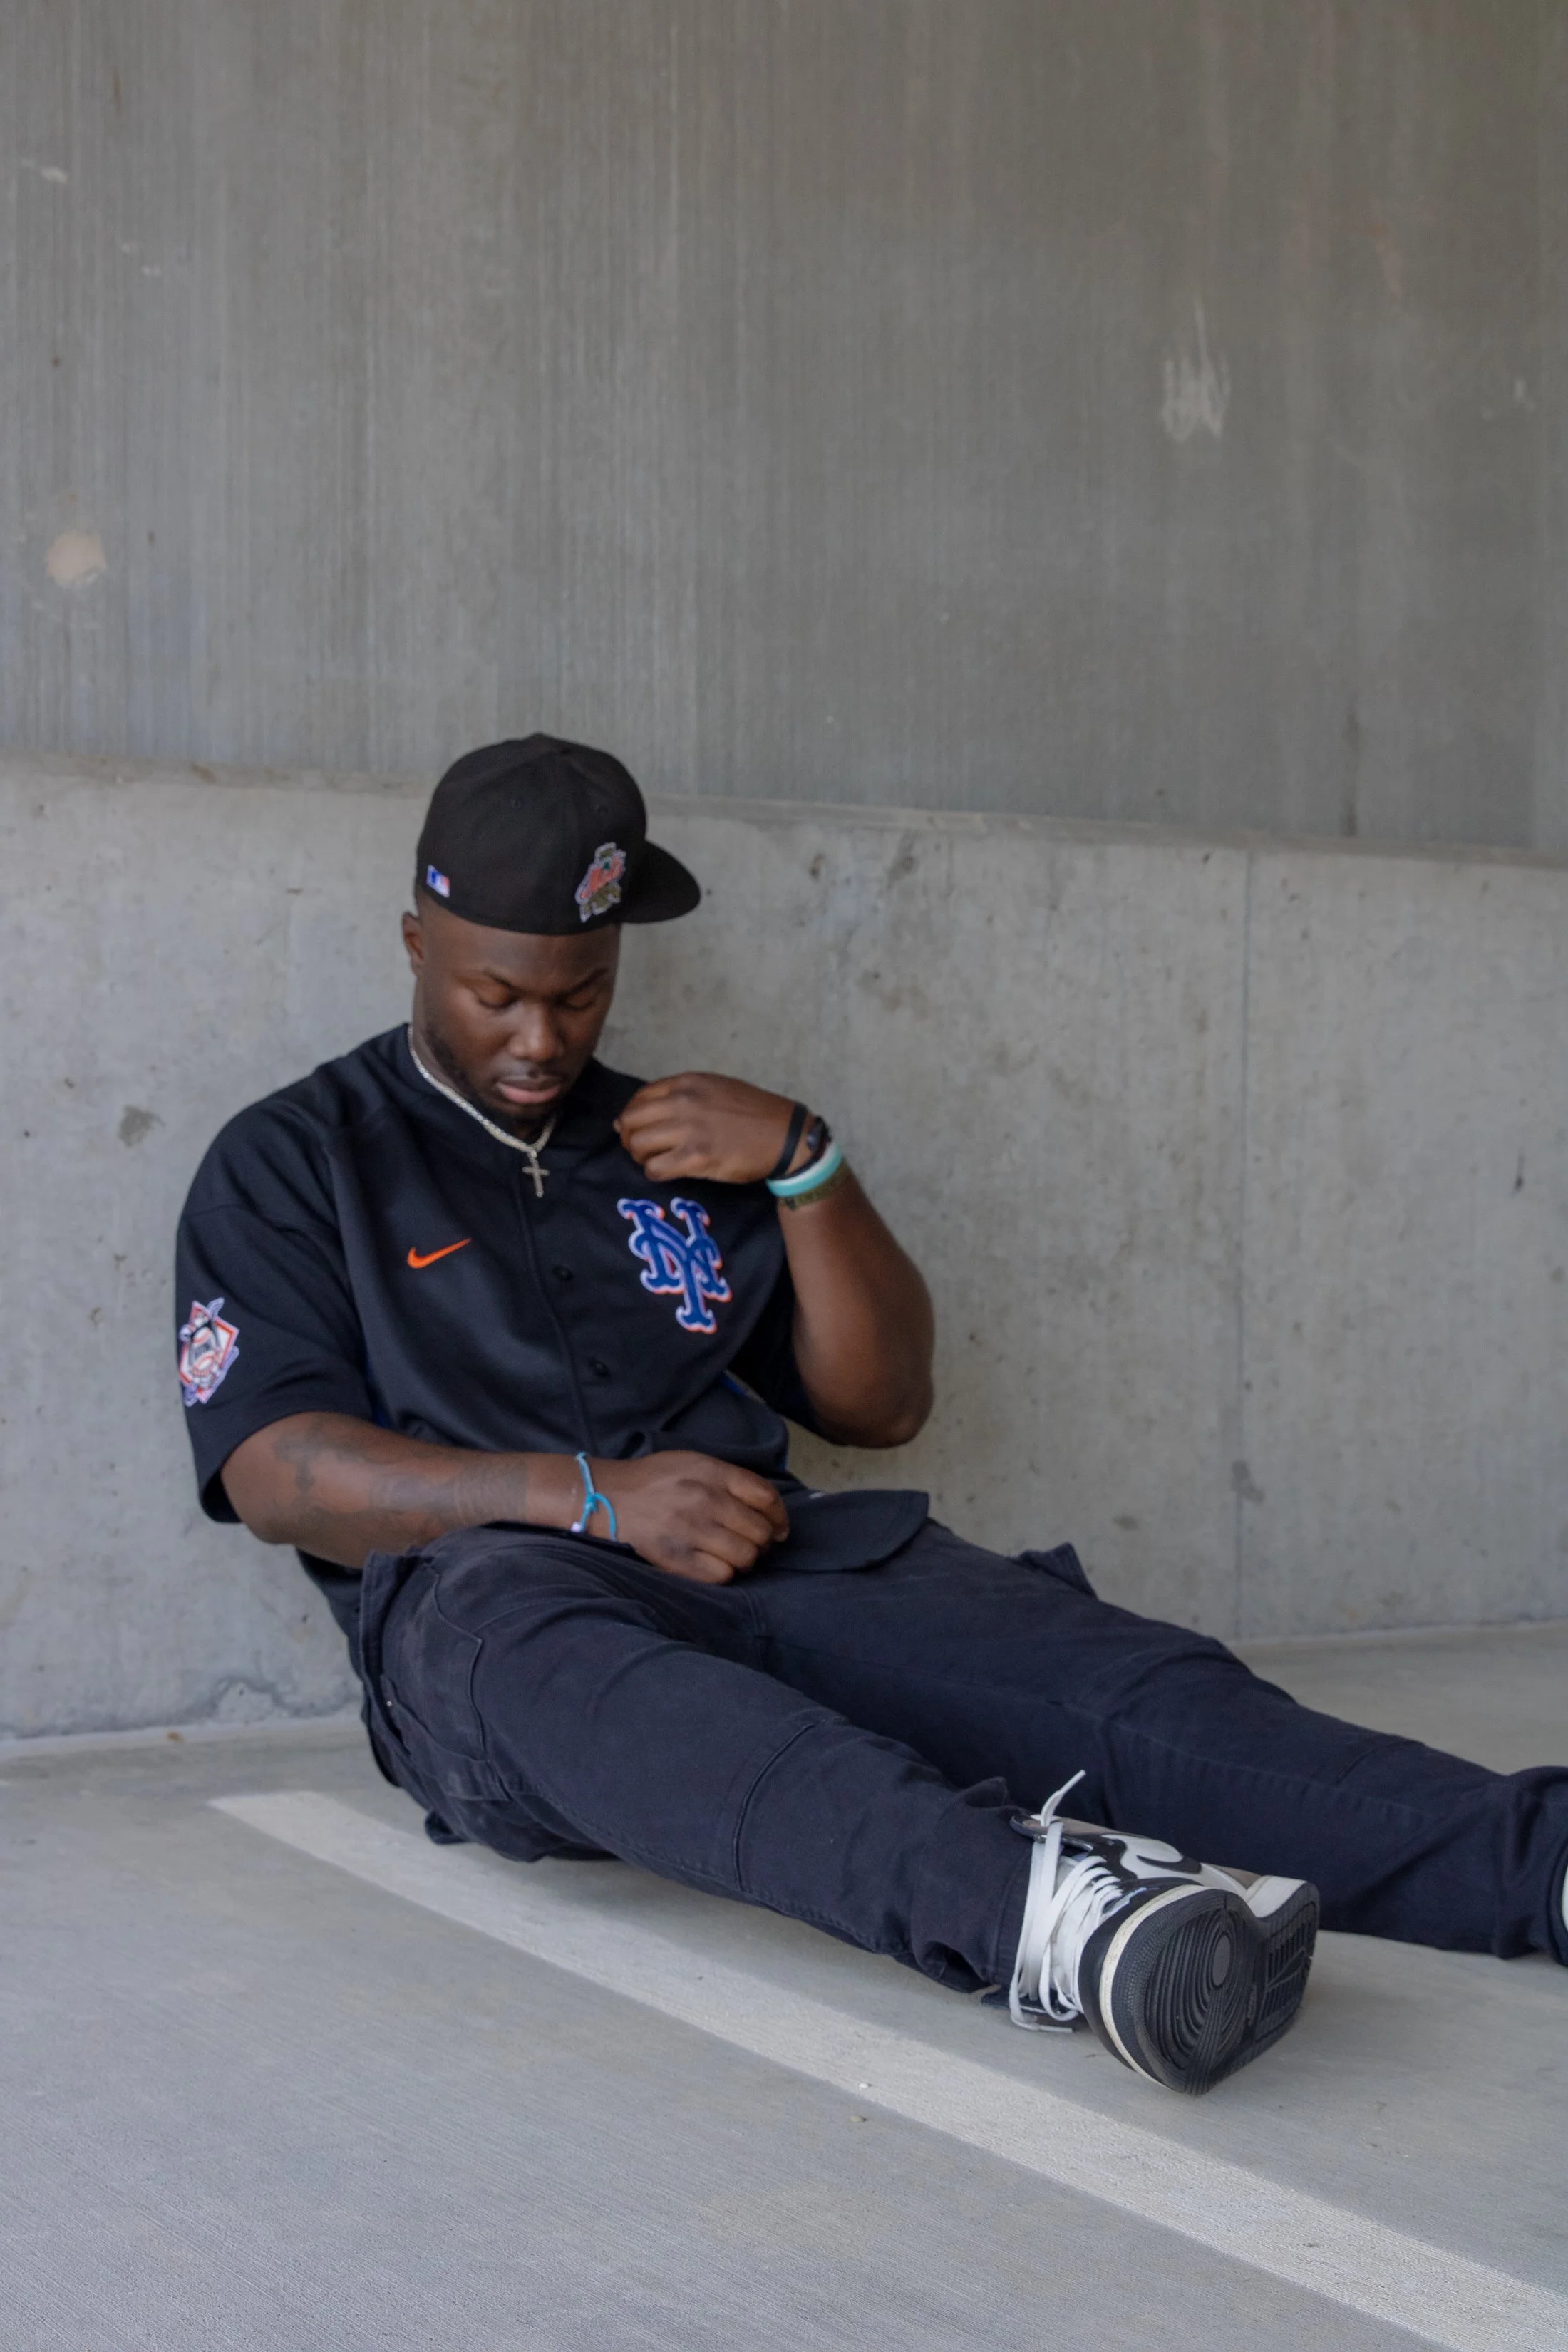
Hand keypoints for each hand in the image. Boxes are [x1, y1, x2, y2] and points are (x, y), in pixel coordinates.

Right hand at [595, 1451, 789, 1582]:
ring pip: (746, 1556)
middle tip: (753, 1544)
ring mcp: (691, 1530)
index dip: (779, 1516)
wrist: (604, 1497)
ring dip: (746, 1559)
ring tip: (733, 1555)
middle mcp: (705, 1499)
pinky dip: (725, 1573)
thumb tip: (768, 1507)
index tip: (779, 1528)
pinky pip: (722, 1575)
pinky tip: (714, 1564)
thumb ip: (729, 1478)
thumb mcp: (692, 1462)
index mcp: (712, 1472)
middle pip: (760, 1530)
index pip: (766, 1496)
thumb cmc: (653, 1480)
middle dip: (763, 1541)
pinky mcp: (677, 1558)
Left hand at [615, 1072, 805, 1185]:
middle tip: (640, 1149)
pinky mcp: (696, 1158)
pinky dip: (654, 1173)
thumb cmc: (751, 1111)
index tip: (636, 1129)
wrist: (783, 1134)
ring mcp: (689, 1130)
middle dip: (629, 1137)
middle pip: (631, 1121)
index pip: (639, 1098)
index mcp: (686, 1083)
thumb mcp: (715, 1087)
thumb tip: (643, 1110)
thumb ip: (682, 1094)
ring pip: (638, 1145)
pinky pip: (656, 1168)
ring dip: (640, 1156)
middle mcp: (683, 1103)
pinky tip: (664, 1172)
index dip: (631, 1116)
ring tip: (653, 1160)